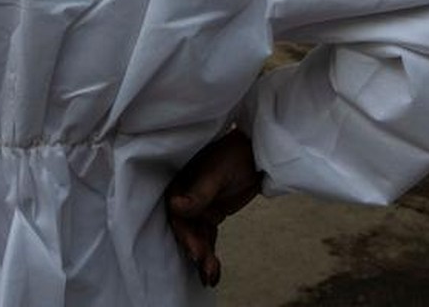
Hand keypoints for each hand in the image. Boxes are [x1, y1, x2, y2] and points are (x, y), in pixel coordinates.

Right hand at [165, 128, 261, 287]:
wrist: (254, 151)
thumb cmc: (233, 154)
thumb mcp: (217, 173)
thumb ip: (198, 193)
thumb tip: (174, 206)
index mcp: (179, 184)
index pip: (177, 213)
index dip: (184, 233)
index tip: (195, 250)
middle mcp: (184, 198)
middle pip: (186, 228)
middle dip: (195, 249)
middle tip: (205, 267)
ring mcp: (197, 207)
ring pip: (197, 236)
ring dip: (202, 257)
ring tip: (210, 277)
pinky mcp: (210, 213)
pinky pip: (207, 236)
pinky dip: (210, 253)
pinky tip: (214, 273)